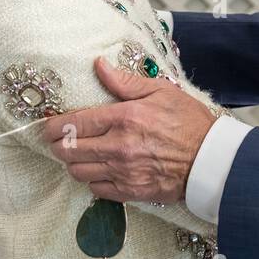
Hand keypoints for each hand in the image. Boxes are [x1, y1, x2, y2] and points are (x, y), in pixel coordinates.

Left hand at [42, 56, 216, 203]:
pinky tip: (97, 171)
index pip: (76, 123)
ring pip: (79, 171)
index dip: (55, 126)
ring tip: (77, 156)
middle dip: (58, 145)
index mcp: (124, 118)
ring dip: (73, 163)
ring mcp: (123, 172)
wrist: (211, 160)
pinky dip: (91, 180)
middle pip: (70, 150)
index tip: (47, 127)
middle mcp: (119, 146)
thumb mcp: (160, 91)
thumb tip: (98, 65)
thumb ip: (124, 82)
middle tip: (58, 141)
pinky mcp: (131, 192)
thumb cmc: (188, 122)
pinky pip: (96, 189)